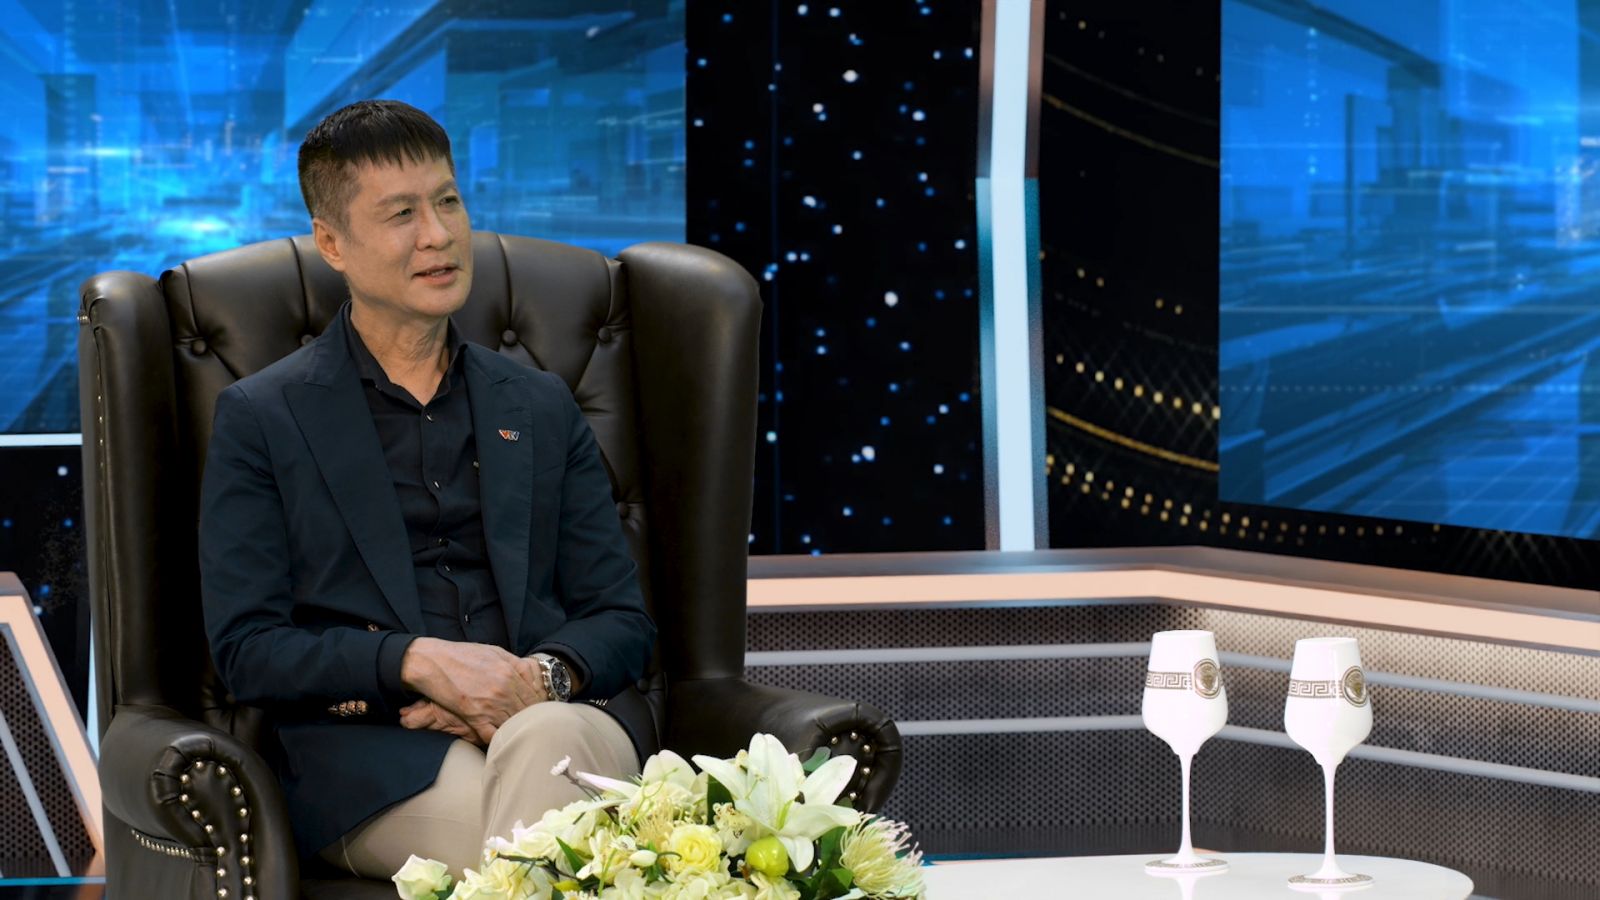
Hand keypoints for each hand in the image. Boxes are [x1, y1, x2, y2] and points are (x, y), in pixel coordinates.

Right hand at [399, 638, 546, 743]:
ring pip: (513, 724)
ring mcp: (489, 704)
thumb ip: (514, 664)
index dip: (539, 705)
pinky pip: (493, 735)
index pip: (534, 696)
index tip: (539, 711)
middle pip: (527, 712)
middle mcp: (503, 689)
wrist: (432, 661)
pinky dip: (499, 739)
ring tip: (521, 735)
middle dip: (531, 719)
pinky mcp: (474, 716)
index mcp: (510, 672)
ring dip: (517, 730)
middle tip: (534, 725)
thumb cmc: (461, 654)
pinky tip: (503, 741)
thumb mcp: (494, 651)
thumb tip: (528, 674)